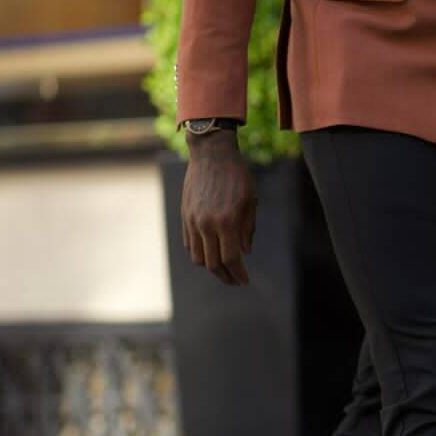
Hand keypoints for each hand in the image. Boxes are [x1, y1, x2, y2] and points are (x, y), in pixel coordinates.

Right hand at [181, 133, 256, 284]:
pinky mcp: (185, 216)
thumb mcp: (251, 200)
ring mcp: (193, 221)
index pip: (231, 259)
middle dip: (226, 276)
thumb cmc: (237, 175)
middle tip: (236, 280)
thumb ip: (248, 229)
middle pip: (213, 264)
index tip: (245, 281)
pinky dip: (200, 253)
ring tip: (223, 269)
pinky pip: (190, 244)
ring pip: (198, 257)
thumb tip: (244, 253)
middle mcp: (207, 224)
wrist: (211, 154)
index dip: (238, 274)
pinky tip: (211, 253)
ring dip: (211, 268)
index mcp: (227, 221)